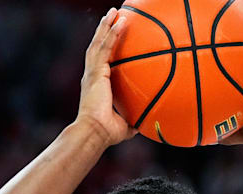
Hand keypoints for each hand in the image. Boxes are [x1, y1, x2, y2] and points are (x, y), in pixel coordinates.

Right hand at [74, 8, 136, 146]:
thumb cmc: (107, 133)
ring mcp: (92, 72)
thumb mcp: (126, 125)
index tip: (113, 36)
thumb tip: (150, 121)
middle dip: (104, 30)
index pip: (101, 61)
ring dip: (106, 26)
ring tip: (114, 12)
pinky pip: (105, 48)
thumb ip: (136, 119)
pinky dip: (112, 34)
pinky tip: (119, 22)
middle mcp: (92, 76)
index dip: (106, 47)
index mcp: (96, 85)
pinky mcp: (96, 72)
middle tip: (112, 16)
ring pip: (99, 43)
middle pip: (97, 46)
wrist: (94, 132)